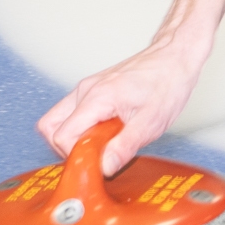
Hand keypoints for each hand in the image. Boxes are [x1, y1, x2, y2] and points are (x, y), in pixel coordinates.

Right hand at [37, 0, 224, 175]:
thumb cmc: (167, 82)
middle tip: (94, 155)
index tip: (95, 162)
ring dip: (73, 138)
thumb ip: (123, 147)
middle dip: (67, 149)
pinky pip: (72, 113)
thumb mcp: (150, 123)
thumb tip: (103, 168)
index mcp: (97, 97)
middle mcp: (85, 90)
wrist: (175, 56)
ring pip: (57, 120)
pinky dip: (81, 128)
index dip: (76, 155)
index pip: (61, 136)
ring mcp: (87, 88)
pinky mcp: (93, 90)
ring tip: (101, 144)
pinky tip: (105, 132)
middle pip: (50, 128)